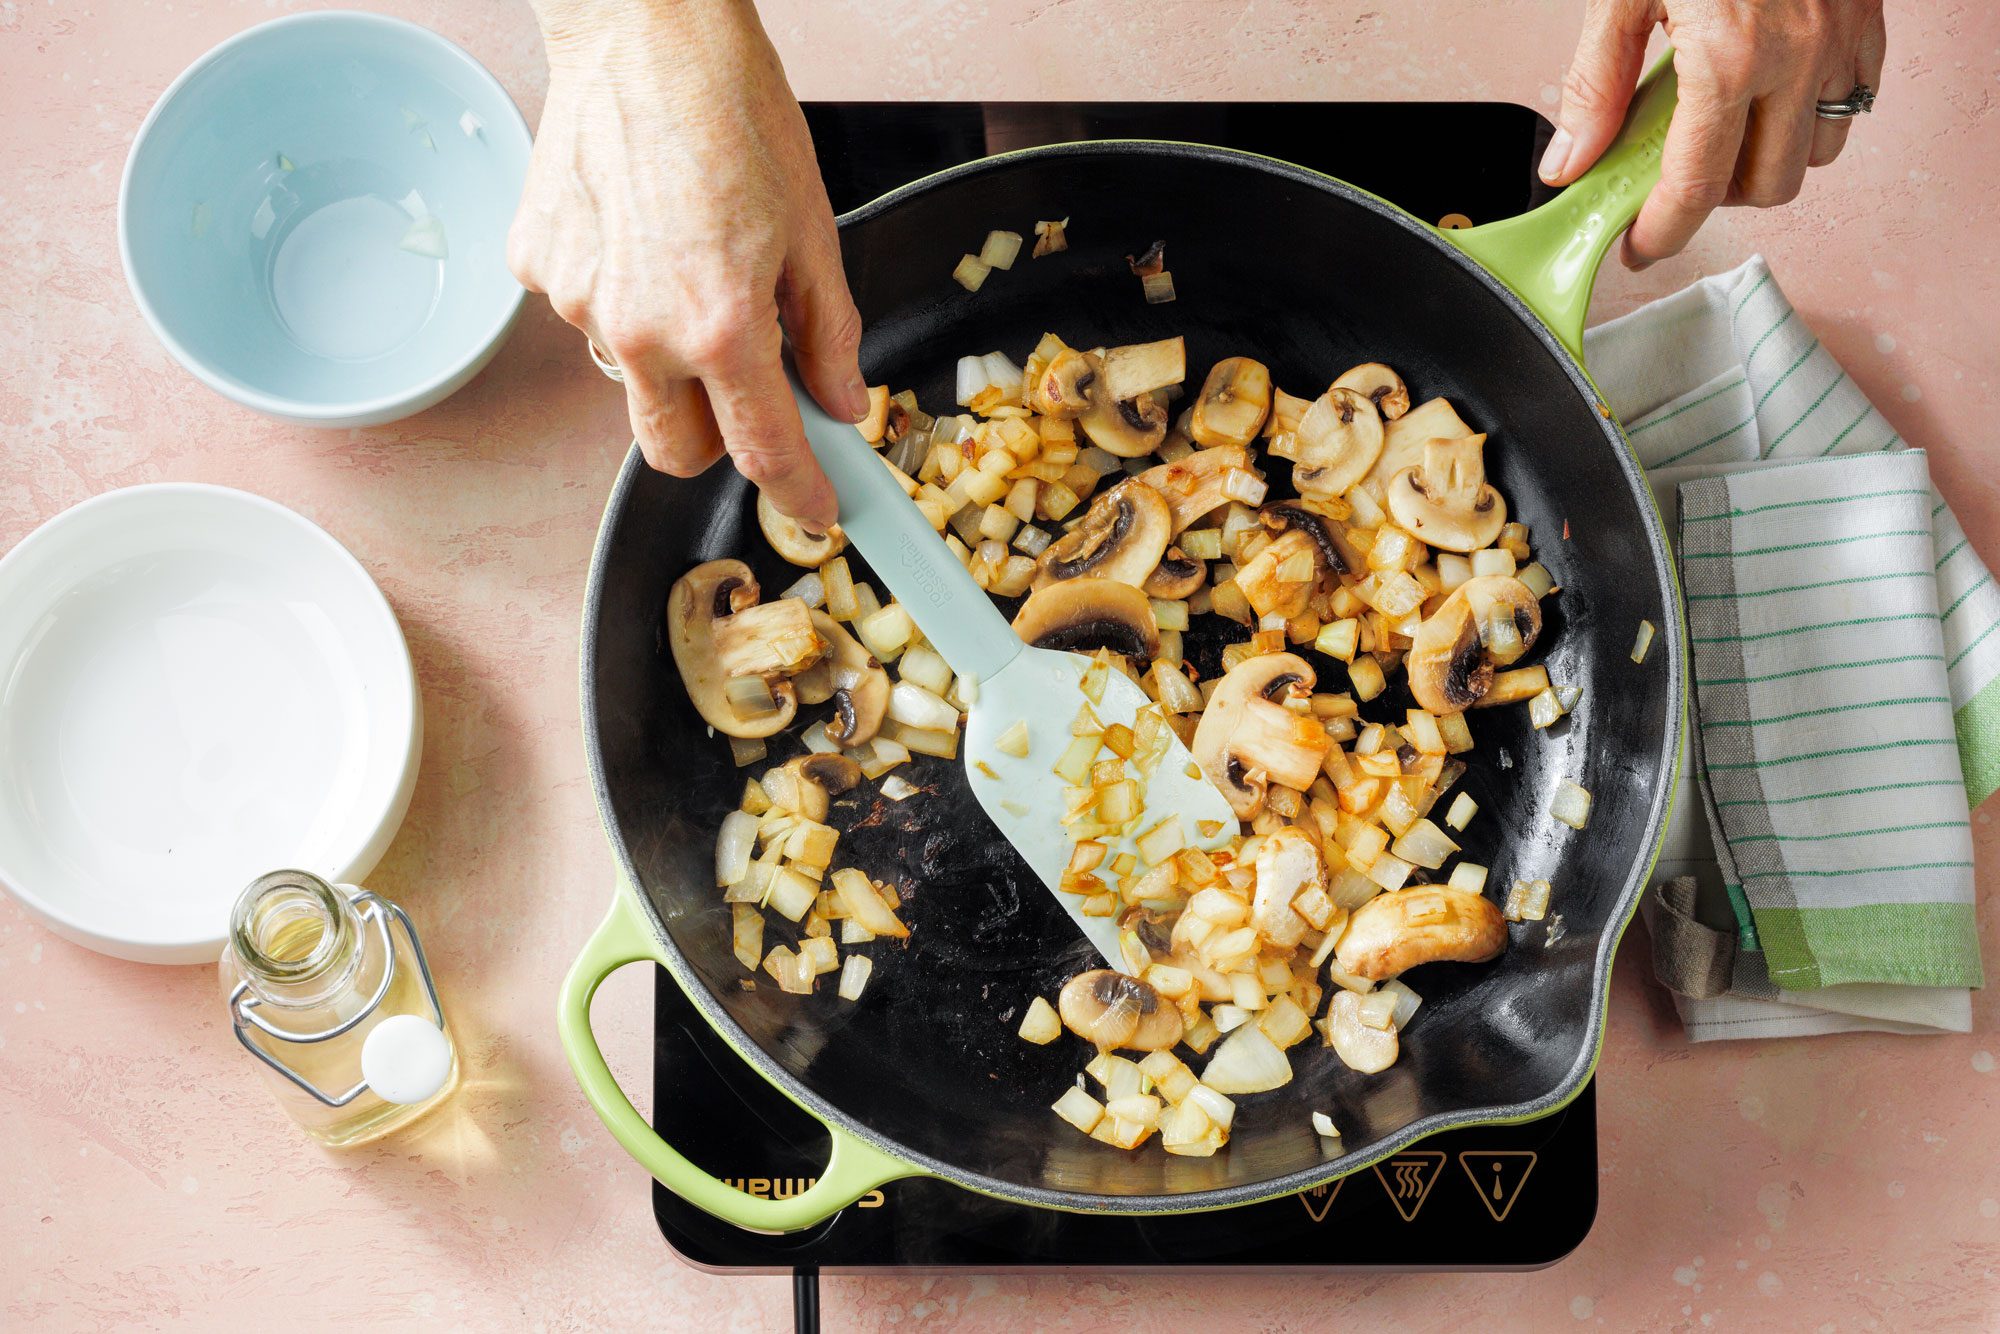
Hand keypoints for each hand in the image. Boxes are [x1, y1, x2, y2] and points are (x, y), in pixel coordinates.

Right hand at [510, 0, 863, 526]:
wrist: (643, 29)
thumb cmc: (733, 110)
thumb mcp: (813, 229)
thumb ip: (828, 333)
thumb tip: (843, 400)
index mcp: (720, 325)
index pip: (763, 452)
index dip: (799, 495)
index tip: (817, 510)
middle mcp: (639, 329)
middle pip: (675, 451)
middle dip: (716, 441)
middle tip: (749, 388)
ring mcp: (578, 301)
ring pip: (629, 379)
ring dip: (665, 356)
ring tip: (689, 265)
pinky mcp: (537, 267)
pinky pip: (588, 318)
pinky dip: (621, 298)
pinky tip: (642, 234)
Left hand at [1541, 0, 1886, 266]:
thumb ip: (1594, 84)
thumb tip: (1569, 162)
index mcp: (1729, 55)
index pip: (1695, 186)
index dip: (1662, 231)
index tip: (1637, 245)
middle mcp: (1798, 55)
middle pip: (1767, 186)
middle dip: (1716, 197)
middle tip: (1673, 174)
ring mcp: (1843, 38)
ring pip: (1818, 151)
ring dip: (1767, 158)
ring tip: (1721, 125)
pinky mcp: (1869, 18)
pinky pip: (1854, 100)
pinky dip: (1810, 114)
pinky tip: (1766, 89)